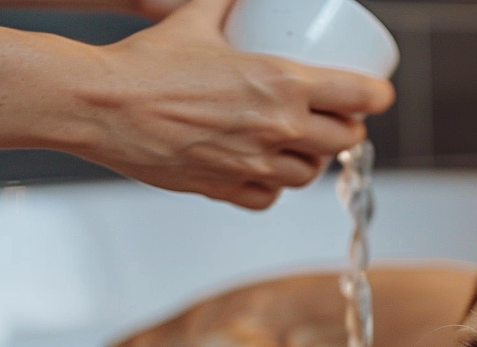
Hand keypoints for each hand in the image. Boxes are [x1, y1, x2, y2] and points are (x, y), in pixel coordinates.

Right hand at [70, 0, 394, 208]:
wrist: (100, 105)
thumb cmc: (145, 64)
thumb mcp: (197, 17)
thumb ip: (227, 2)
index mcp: (282, 84)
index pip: (360, 97)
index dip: (376, 96)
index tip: (376, 94)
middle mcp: (277, 129)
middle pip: (344, 139)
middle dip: (347, 128)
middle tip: (337, 117)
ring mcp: (253, 164)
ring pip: (310, 173)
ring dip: (313, 159)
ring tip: (304, 144)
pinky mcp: (225, 189)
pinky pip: (269, 197)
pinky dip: (275, 185)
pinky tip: (267, 169)